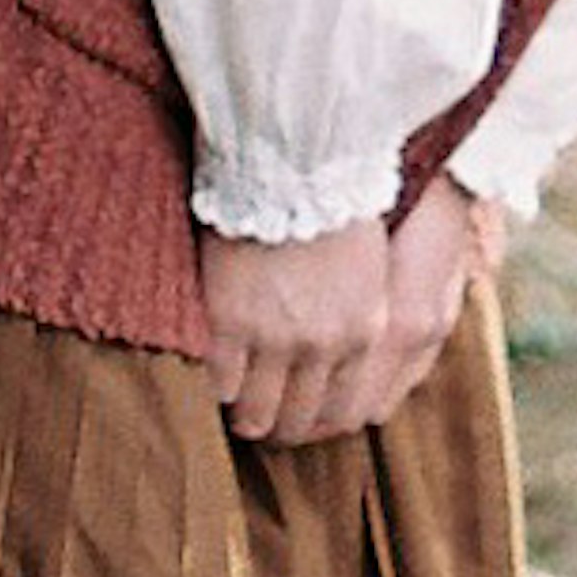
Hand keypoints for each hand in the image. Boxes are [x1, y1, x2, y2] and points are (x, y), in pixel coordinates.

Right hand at [200, 179, 504, 447]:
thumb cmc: (332, 194)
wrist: (293, 155)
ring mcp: (276, 339)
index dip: (315, 420)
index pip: (343, 410)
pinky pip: (218, 383)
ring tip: (229, 398)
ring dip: (242, 413)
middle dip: (277, 421)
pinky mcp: (230, 323)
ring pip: (256, 413)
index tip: (295, 411)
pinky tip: (207, 373)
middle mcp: (325, 345)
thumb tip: (342, 351)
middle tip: (255, 409)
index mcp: (365, 331)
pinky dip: (212, 386)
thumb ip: (359, 318)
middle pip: (298, 420)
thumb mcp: (369, 264)